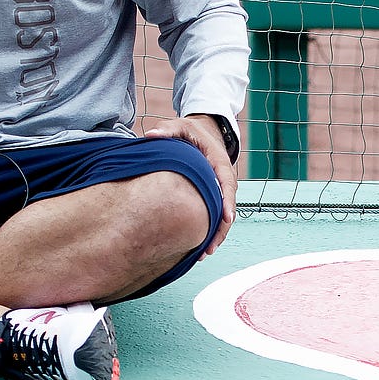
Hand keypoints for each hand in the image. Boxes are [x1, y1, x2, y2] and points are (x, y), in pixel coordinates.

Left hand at [145, 115, 236, 255]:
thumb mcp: (180, 125)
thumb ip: (166, 129)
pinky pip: (217, 214)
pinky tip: (201, 246)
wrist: (205, 132)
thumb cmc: (192, 130)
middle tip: (209, 249)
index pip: (227, 184)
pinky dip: (213, 230)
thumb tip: (149, 134)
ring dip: (217, 235)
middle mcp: (225, 178)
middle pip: (229, 208)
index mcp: (219, 163)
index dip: (228, 202)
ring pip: (225, 216)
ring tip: (205, 254)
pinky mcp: (216, 195)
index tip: (226, 218)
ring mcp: (221, 188)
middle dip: (221, 229)